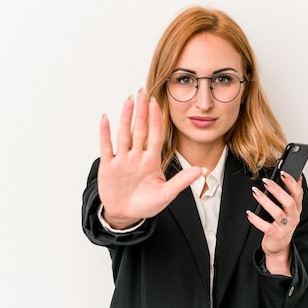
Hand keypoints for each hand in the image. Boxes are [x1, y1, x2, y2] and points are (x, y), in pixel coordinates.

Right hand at [97, 88, 203, 228]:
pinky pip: (106, 147)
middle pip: (140, 130)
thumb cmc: (146, 204)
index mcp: (151, 161)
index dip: (156, 120)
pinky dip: (105, 133)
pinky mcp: (108, 167)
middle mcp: (137, 156)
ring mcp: (122, 160)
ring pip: (124, 135)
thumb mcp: (166, 194)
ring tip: (128, 100)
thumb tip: (202, 170)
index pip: (155, 136)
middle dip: (141, 111)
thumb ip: (182, 181)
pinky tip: (105, 118)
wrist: (126, 215)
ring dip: (126, 117)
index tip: (157, 103)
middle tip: (142, 91)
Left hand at [246, 172, 303, 275]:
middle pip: (289, 202)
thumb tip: (296, 177)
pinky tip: (249, 213)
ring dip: (265, 201)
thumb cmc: (282, 225)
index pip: (298, 193)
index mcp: (297, 209)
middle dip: (277, 190)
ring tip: (255, 192)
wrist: (279, 247)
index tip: (283, 173)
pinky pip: (265, 226)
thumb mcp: (290, 210)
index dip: (292, 182)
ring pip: (277, 212)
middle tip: (266, 181)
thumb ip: (292, 195)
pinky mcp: (275, 235)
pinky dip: (256, 220)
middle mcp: (293, 217)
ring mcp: (285, 227)